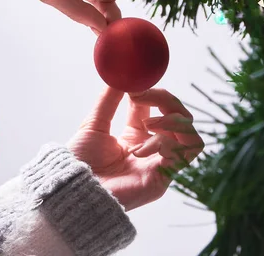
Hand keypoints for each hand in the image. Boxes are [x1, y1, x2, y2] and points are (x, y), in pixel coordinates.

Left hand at [68, 87, 203, 210]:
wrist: (73, 189)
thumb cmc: (79, 162)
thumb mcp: (93, 124)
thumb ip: (109, 100)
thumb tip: (120, 74)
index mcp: (136, 135)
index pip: (159, 107)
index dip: (153, 91)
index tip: (135, 84)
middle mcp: (152, 149)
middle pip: (181, 118)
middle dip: (167, 100)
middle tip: (142, 95)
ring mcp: (160, 164)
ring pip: (191, 136)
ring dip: (172, 121)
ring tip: (147, 123)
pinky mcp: (163, 180)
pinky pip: (184, 154)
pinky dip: (165, 143)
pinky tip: (139, 149)